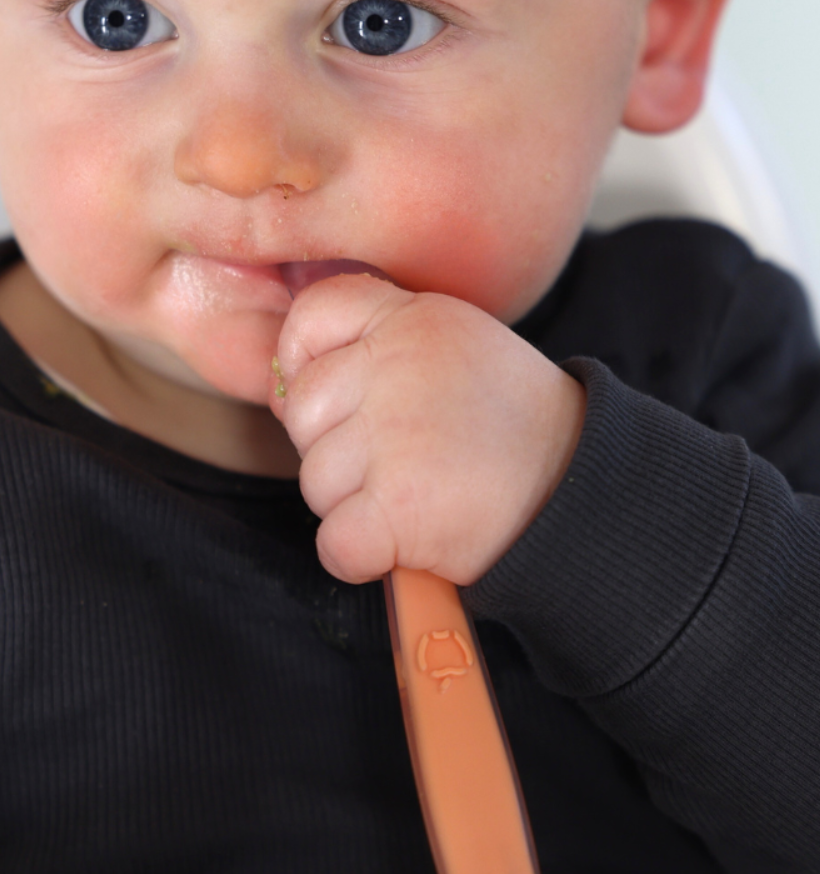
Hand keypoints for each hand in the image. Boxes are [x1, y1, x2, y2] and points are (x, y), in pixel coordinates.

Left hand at [273, 275, 584, 586]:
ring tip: (416, 495)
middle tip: (395, 461)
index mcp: (411, 319)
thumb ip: (381, 342)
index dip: (301, 360)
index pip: (312, 316)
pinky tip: (401, 542)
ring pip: (315, 482)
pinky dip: (360, 557)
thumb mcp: (454, 342)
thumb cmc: (510, 422)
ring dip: (353, 505)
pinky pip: (333, 543)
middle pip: (304, 412)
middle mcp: (397, 367)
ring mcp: (396, 437)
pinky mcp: (399, 507)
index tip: (332, 395)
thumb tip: (288, 383)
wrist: (586, 487)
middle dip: (334, 448)